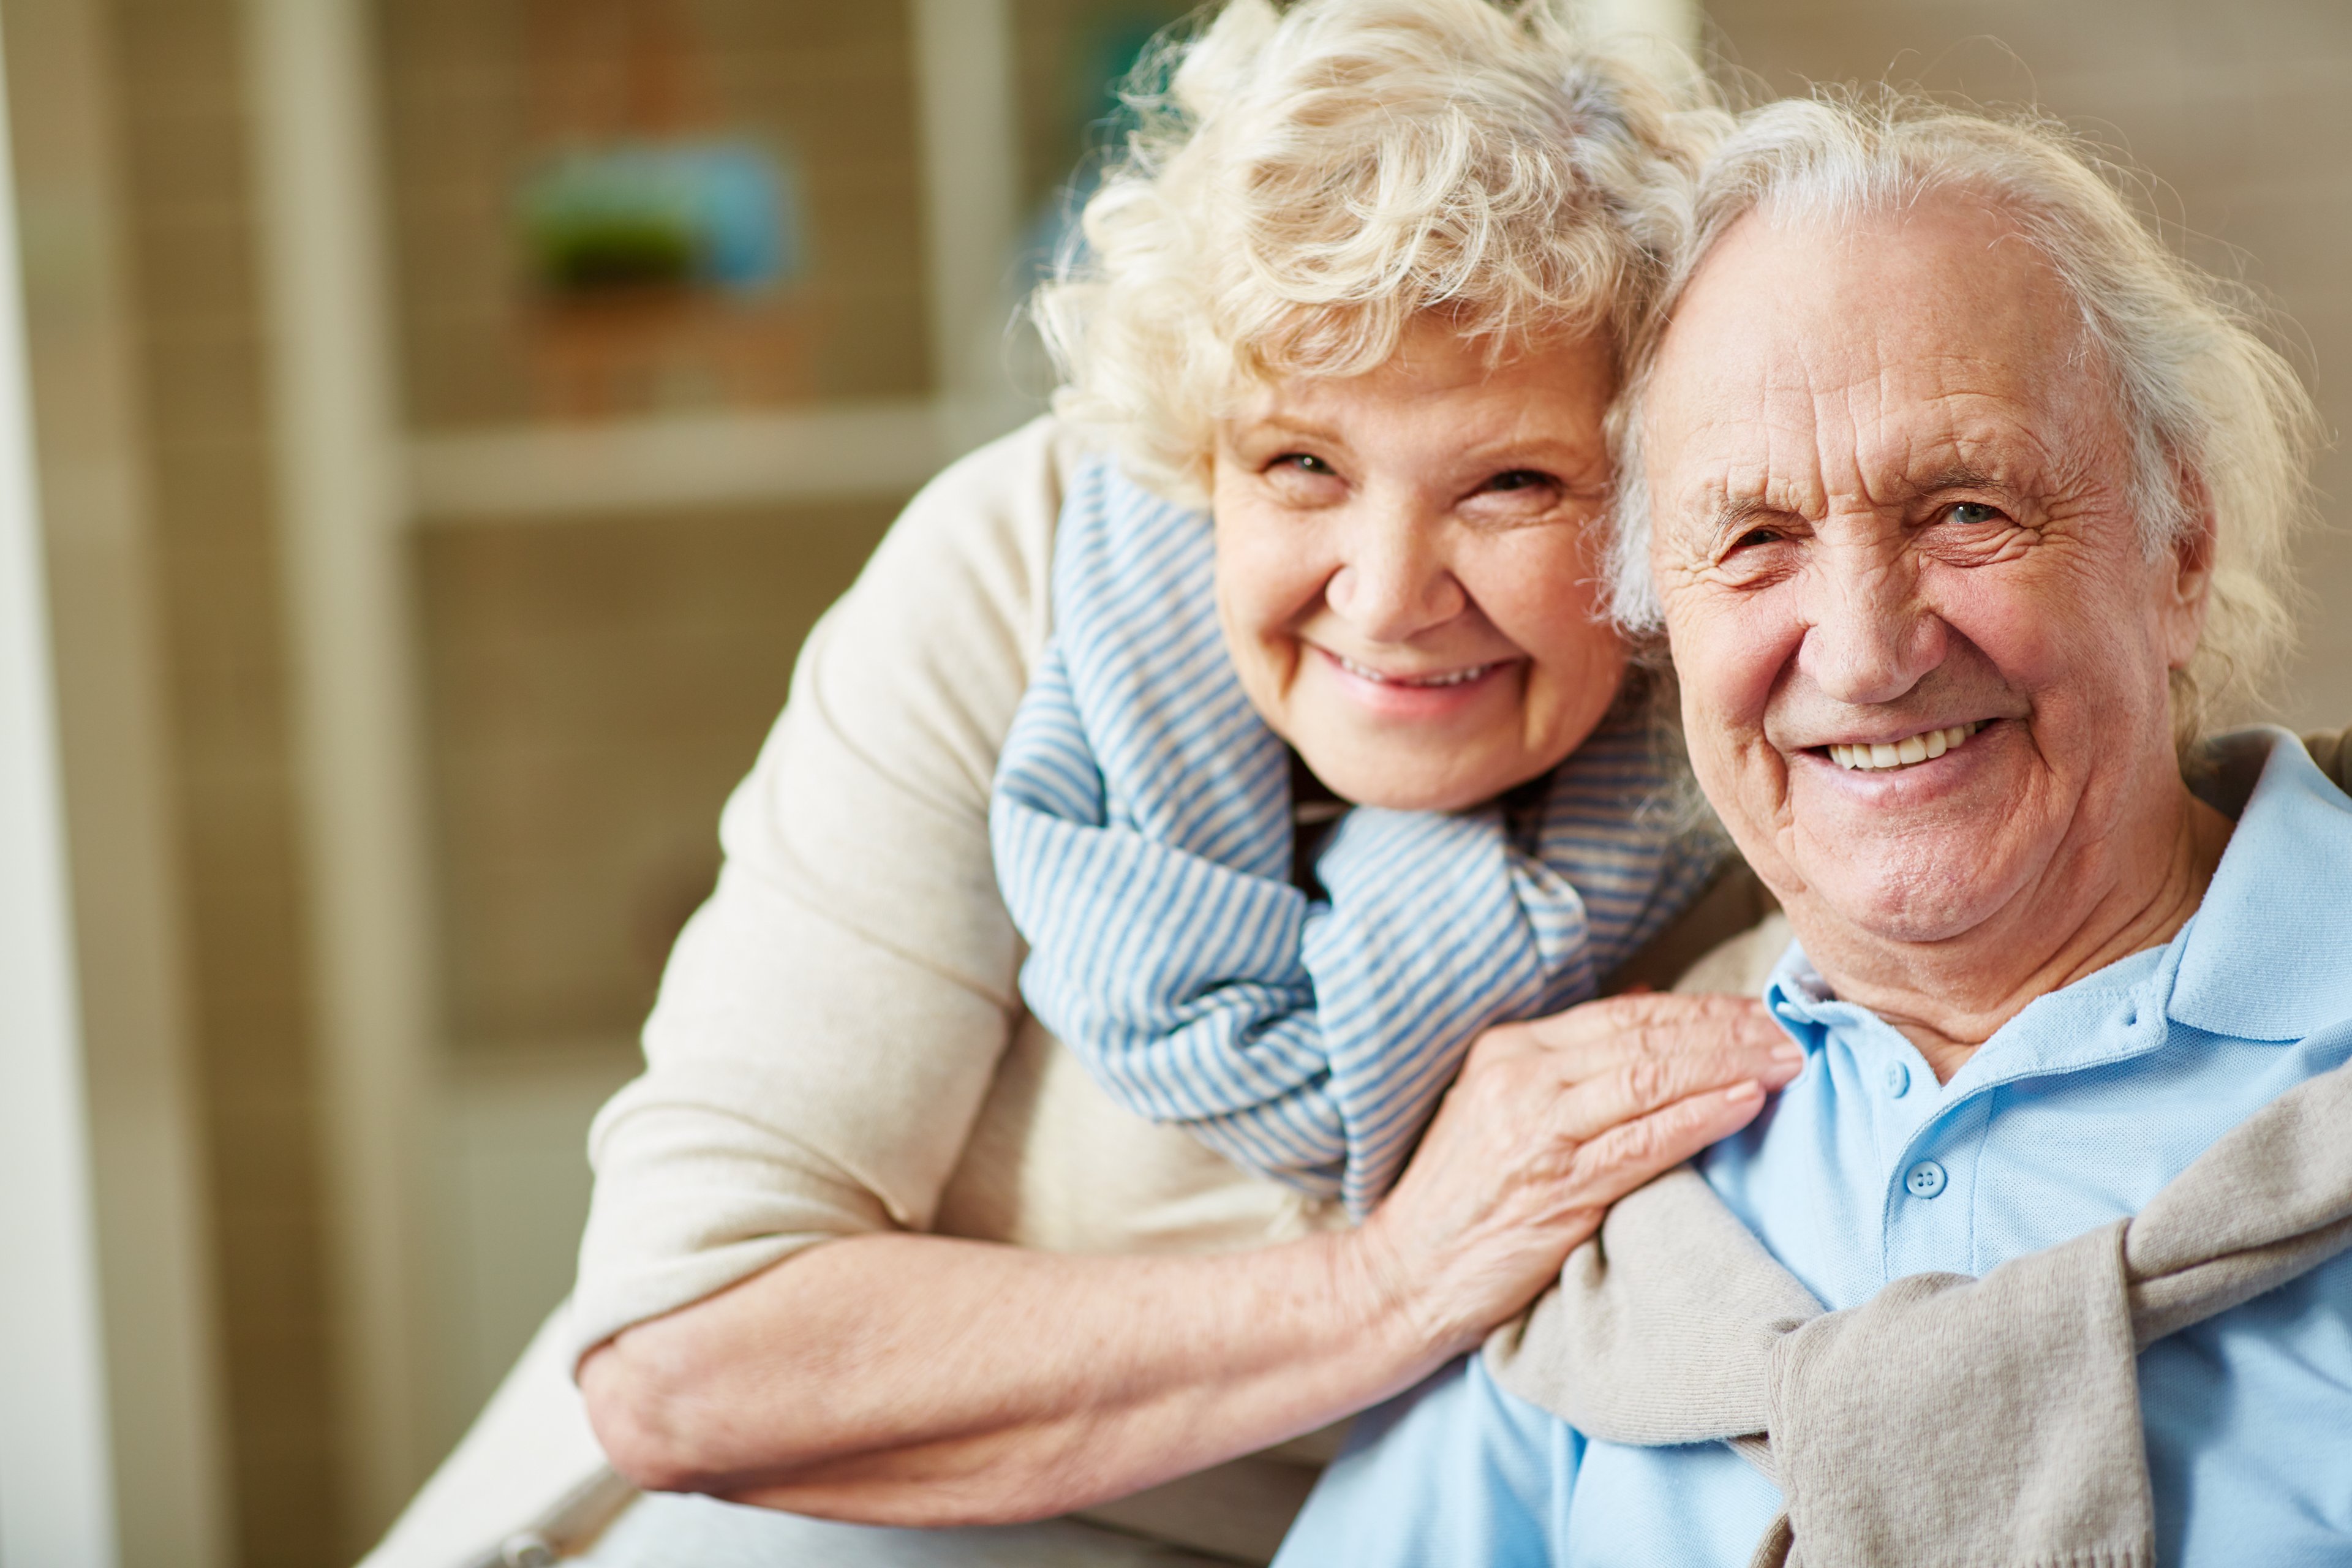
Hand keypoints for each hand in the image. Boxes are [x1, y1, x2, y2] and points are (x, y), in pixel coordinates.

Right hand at [1343, 992, 1801, 1358]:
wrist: (1404, 1277)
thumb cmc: (1463, 1200)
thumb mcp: (1500, 1108)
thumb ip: (1570, 1061)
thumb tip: (1644, 1000)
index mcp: (1508, 1050)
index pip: (1623, 1015)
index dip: (1698, 1009)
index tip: (1757, 1012)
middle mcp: (1522, 1078)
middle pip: (1646, 1037)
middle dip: (1728, 1029)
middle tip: (1792, 1029)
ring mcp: (1537, 1130)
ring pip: (1652, 1077)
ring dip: (1730, 1065)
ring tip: (1786, 1061)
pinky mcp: (1557, 1187)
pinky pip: (1644, 1140)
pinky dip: (1701, 1117)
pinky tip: (1747, 1103)